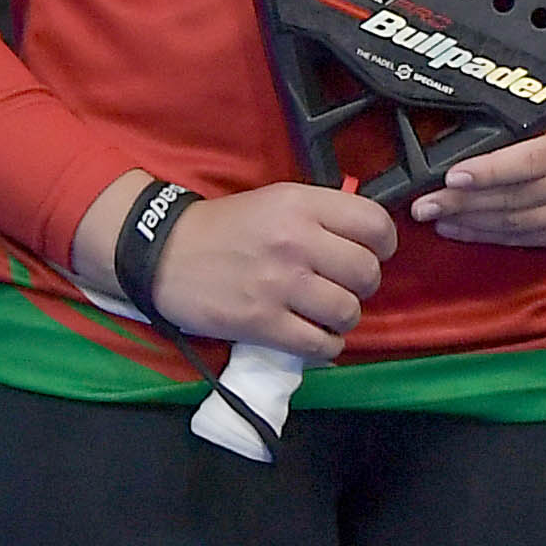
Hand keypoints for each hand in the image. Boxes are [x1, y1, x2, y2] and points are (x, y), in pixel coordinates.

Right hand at [154, 185, 398, 357]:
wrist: (162, 253)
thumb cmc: (226, 227)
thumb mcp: (277, 201)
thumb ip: (323, 215)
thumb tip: (370, 238)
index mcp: (301, 205)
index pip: (374, 224)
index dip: (383, 244)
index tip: (372, 253)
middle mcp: (295, 242)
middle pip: (367, 273)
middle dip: (363, 284)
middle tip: (343, 286)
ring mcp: (278, 285)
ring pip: (348, 311)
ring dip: (343, 317)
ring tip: (326, 312)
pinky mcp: (261, 323)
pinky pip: (319, 344)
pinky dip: (325, 345)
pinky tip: (315, 336)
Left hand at [410, 97, 545, 250]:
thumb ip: (514, 127)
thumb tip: (450, 140)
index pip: (528, 161)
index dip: (487, 171)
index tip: (449, 177)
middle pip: (516, 197)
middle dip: (464, 203)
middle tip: (424, 204)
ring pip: (518, 223)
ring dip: (472, 223)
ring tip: (436, 218)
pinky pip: (528, 239)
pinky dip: (492, 236)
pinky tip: (464, 230)